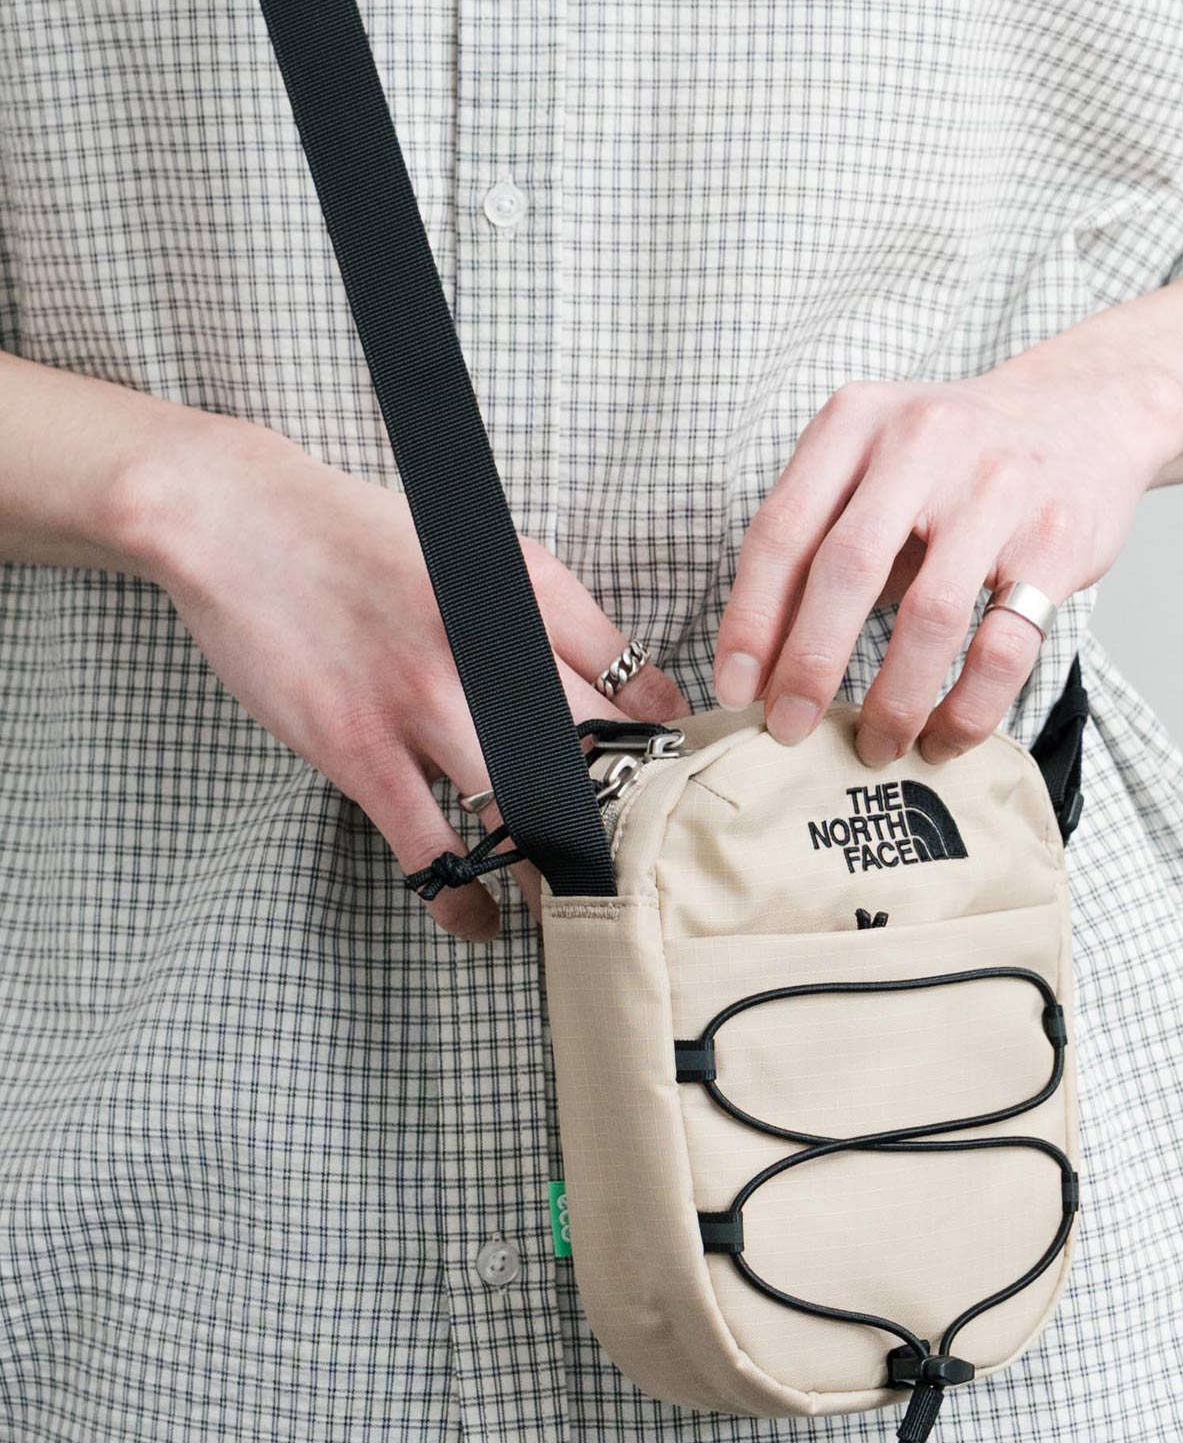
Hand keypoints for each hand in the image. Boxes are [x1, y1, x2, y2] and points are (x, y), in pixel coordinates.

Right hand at [121, 415, 686, 938]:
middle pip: (590, 763)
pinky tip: (481, 921)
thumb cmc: (370, 540)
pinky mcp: (358, 749)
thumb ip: (573, 624)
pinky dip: (461, 897)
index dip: (667, 758)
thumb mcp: (490, 554)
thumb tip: (652, 700)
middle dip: (626, 830)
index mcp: (530, 601)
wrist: (241, 520)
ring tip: (579, 915)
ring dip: (557, 876)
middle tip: (642, 877)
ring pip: (522, 813)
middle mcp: (490, 654)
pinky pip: (427, 847)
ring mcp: (423, 706)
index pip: (630, 693)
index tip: (681, 804)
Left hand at [714, 340, 1182, 766]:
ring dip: (893, 701)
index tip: (735, 689)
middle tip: (789, 729)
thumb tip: (759, 664)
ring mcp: (996, 488)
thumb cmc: (953, 461)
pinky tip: (944, 738)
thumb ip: (817, 543)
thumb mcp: (872, 468)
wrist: (1084, 411)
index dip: (750, 620)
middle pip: (846, 571)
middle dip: (808, 667)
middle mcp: (922, 442)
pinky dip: (968, 709)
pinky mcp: (1056, 541)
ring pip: (929, 618)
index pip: (781, 530)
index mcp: (855, 422)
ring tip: (874, 746)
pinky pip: (1004, 646)